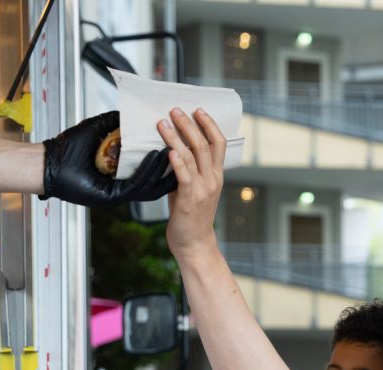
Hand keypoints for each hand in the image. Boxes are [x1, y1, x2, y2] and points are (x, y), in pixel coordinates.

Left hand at [42, 111, 176, 206]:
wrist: (48, 162)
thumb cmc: (69, 147)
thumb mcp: (100, 128)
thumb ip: (118, 122)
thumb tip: (137, 111)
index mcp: (121, 173)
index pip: (151, 169)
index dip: (167, 158)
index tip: (181, 142)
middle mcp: (122, 185)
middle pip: (156, 179)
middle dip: (173, 165)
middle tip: (188, 148)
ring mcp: (118, 193)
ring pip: (149, 185)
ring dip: (164, 167)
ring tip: (176, 150)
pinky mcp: (111, 197)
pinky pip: (135, 185)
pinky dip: (147, 171)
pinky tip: (156, 156)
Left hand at [156, 108, 225, 261]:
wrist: (194, 244)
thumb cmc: (191, 217)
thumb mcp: (192, 189)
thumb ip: (187, 172)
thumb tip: (171, 152)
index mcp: (216, 176)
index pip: (218, 143)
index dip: (209, 124)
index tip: (198, 110)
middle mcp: (212, 179)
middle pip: (204, 144)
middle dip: (189, 124)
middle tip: (175, 110)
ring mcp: (202, 189)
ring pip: (192, 155)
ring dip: (177, 137)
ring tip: (164, 123)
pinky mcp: (189, 199)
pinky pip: (184, 175)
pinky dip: (177, 161)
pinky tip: (168, 150)